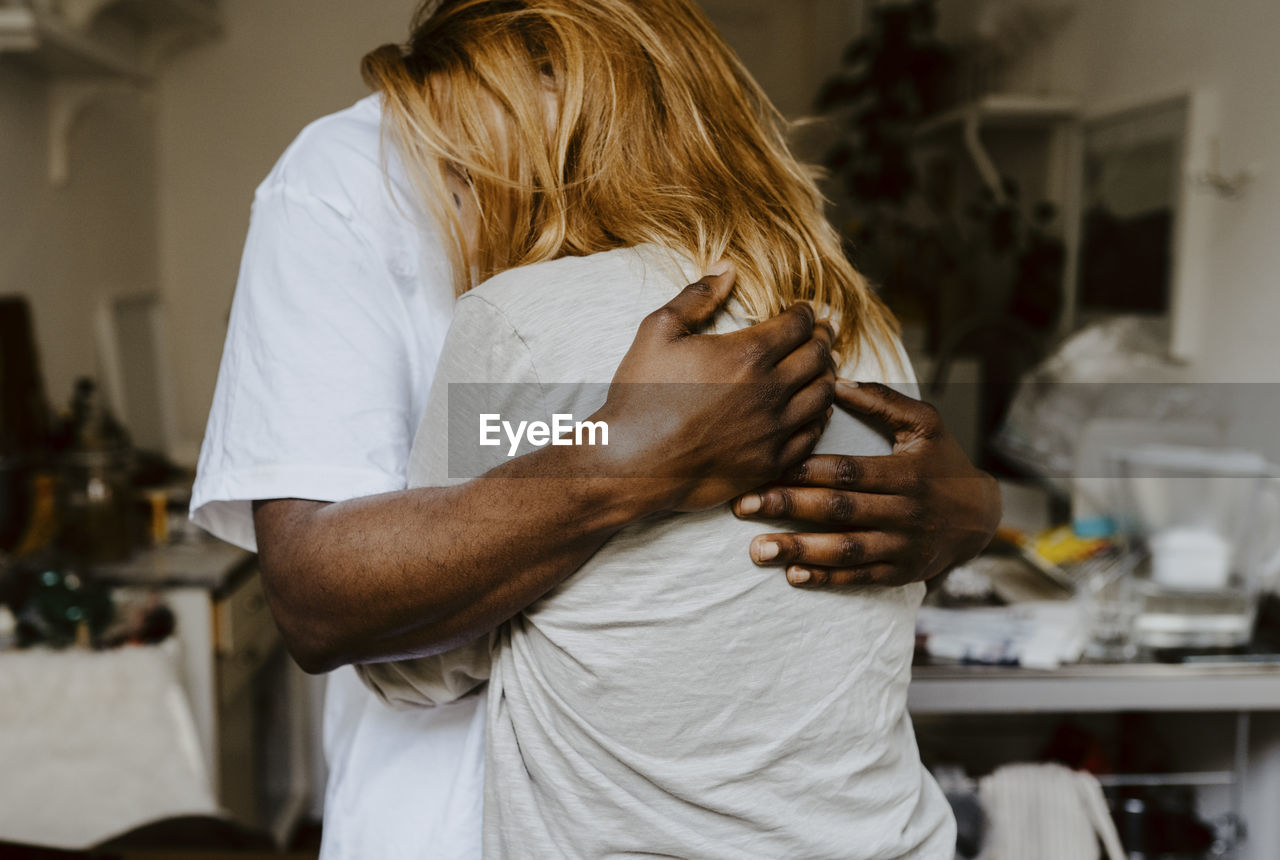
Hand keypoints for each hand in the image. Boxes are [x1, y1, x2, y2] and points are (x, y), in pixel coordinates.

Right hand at [597, 262, 835, 511]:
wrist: (631, 462)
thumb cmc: (640, 396)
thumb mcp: (658, 331)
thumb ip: (697, 296)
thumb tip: (728, 268)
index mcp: (748, 354)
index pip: (800, 323)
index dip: (806, 313)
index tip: (804, 311)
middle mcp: (770, 391)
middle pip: (819, 356)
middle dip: (822, 339)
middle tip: (821, 333)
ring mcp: (774, 430)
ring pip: (824, 395)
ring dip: (827, 375)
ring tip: (821, 367)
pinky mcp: (771, 463)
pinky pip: (812, 435)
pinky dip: (819, 416)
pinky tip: (814, 408)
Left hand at [732, 380, 1000, 586]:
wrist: (981, 517)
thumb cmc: (942, 462)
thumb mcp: (925, 424)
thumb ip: (882, 402)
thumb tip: (835, 384)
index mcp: (904, 473)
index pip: (847, 471)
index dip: (803, 470)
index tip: (763, 466)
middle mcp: (904, 511)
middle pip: (838, 510)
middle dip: (787, 506)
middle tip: (742, 505)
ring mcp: (902, 545)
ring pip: (845, 549)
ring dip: (799, 550)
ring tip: (758, 549)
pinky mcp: (900, 572)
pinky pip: (860, 577)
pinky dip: (827, 579)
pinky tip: (793, 575)